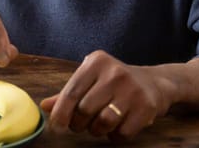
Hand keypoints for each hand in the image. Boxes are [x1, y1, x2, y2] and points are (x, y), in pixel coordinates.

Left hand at [40, 50, 172, 140]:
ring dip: (96, 130)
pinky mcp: (147, 107)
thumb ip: (68, 93)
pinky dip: (115, 136)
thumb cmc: (114, 82)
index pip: (72, 91)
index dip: (61, 112)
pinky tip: (117, 127)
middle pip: (85, 109)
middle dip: (78, 123)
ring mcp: (133, 89)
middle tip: (80, 125)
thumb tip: (44, 106)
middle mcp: (115, 72)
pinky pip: (122, 132)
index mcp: (97, 62)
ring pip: (103, 122)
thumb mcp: (91, 79)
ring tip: (98, 125)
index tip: (56, 126)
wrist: (155, 83)